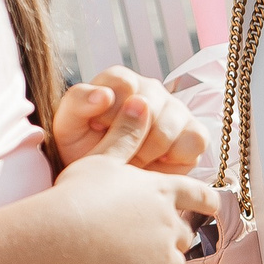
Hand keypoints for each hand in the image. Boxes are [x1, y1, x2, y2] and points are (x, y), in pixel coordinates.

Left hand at [54, 68, 206, 172]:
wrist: (105, 181)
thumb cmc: (85, 149)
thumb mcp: (68, 126)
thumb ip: (78, 102)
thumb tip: (104, 94)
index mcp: (120, 82)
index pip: (124, 83)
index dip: (111, 110)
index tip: (98, 128)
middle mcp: (151, 91)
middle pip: (150, 104)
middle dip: (129, 137)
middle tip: (116, 152)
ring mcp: (176, 111)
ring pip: (171, 124)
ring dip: (148, 150)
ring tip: (133, 162)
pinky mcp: (194, 134)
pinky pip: (195, 140)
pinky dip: (176, 156)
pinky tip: (157, 163)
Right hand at [55, 94, 218, 263]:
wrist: (67, 234)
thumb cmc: (80, 193)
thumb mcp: (104, 157)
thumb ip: (126, 134)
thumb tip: (141, 101)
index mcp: (163, 191)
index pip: (198, 195)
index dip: (206, 201)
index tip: (214, 206)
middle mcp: (171, 224)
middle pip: (185, 235)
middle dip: (175, 241)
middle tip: (154, 244)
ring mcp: (163, 256)